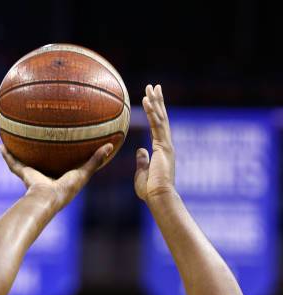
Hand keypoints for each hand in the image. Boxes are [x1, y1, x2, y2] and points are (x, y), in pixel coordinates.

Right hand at [0, 143, 112, 209]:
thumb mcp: (84, 172)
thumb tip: (111, 145)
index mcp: (58, 178)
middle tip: (37, 142)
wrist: (48, 198)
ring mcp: (32, 176)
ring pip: (23, 162)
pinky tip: (1, 145)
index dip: (61, 157)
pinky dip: (7, 155)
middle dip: (38, 154)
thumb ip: (95, 160)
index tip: (61, 148)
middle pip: (40, 163)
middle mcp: (44, 177)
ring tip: (12, 141)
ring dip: (18, 153)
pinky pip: (13, 163)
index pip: (60, 166)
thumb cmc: (67, 189)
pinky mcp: (24, 175)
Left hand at [134, 84, 175, 202]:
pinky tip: (148, 101)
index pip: (158, 127)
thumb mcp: (143, 173)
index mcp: (162, 150)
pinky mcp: (163, 147)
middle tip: (154, 86)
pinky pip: (156, 126)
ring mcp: (166, 145)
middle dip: (158, 101)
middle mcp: (166, 145)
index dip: (156, 113)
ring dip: (156, 102)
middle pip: (162, 118)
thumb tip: (140, 150)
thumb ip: (142, 160)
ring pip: (160, 118)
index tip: (152, 100)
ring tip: (151, 87)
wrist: (159, 196)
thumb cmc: (150, 190)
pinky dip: (152, 112)